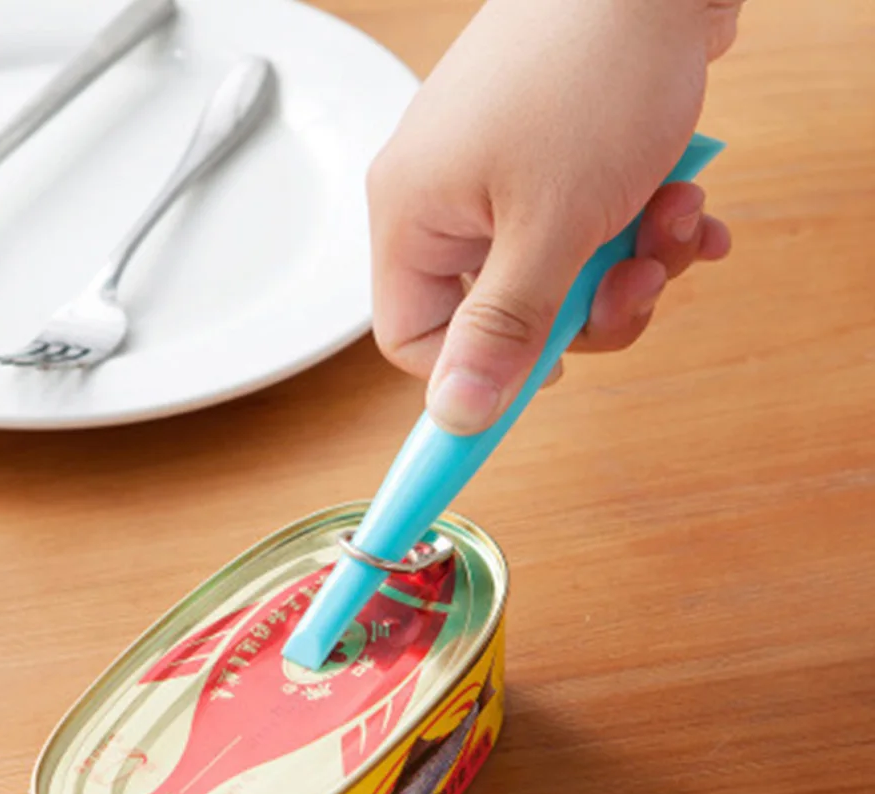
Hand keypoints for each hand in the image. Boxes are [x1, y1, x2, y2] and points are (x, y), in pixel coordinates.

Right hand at [369, 0, 744, 433]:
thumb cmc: (592, 72)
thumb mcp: (551, 225)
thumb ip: (504, 329)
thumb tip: (456, 414)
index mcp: (414, 216)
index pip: (414, 339)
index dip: (481, 371)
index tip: (554, 369)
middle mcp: (446, 202)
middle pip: (499, 316)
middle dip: (586, 311)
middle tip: (637, 281)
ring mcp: (499, 179)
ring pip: (554, 279)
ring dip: (629, 268)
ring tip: (675, 218)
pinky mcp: (551, 163)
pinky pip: (585, 234)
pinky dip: (640, 233)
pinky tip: (685, 207)